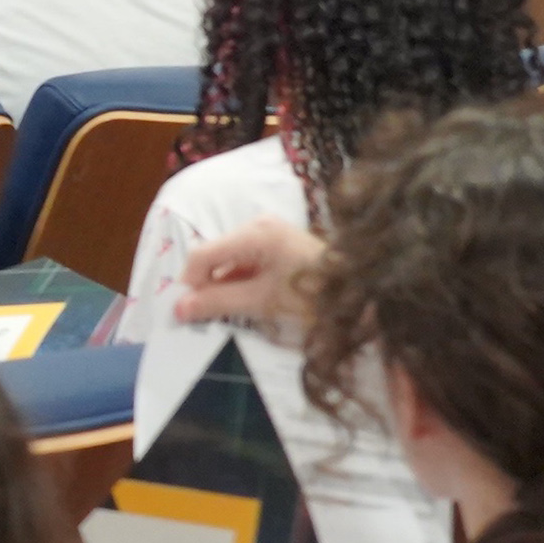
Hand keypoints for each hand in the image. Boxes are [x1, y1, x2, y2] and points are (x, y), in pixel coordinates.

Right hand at [171, 218, 329, 329]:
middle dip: (206, 286)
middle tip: (204, 316)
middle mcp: (258, 225)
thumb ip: (218, 302)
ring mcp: (269, 233)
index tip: (186, 313)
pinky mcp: (277, 245)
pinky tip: (243, 302)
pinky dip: (238, 282)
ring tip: (226, 312)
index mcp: (255, 233)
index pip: (203, 255)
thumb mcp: (263, 302)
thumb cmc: (315, 296)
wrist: (365, 296)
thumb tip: (177, 309)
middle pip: (214, 256)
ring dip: (222, 286)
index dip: (189, 284)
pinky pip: (244, 262)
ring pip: (227, 261)